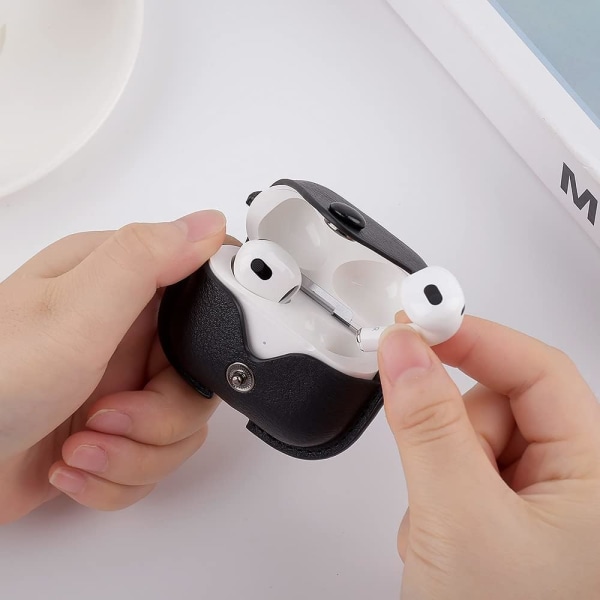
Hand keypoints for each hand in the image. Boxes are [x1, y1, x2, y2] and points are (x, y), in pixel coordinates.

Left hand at [0, 210, 229, 523]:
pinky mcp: (116, 433)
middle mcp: (126, 334)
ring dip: (134, 452)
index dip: (216, 331)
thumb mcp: (71, 313)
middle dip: (162, 415)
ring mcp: (122, 385)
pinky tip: (74, 463)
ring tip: (82, 443)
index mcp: (120, 287)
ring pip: (184, 427)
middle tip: (110, 413)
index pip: (206, 296)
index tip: (191, 366)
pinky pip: (156, 460)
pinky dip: (117, 476)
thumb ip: (144, 260)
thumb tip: (207, 224)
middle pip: (201, 377)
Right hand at [378, 317, 599, 599]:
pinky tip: (441, 544)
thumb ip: (426, 425)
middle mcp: (579, 487)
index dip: (476, 338)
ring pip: (472, 444)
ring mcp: (542, 510)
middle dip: (450, 429)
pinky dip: (437, 500)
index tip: (421, 322)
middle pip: (499, 405)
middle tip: (430, 464)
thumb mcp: (458, 520)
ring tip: (439, 528)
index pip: (536, 369)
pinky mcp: (507, 525)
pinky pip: (461, 478)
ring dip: (438, 475)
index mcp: (598, 476)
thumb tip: (405, 352)